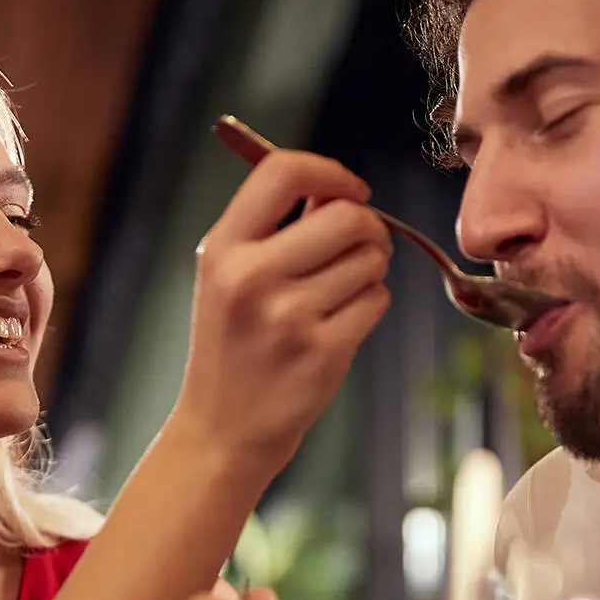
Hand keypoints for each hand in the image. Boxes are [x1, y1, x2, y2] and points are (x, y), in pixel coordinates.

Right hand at [171, 149, 389, 476]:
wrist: (222, 428)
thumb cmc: (233, 343)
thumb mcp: (228, 275)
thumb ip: (275, 226)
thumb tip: (339, 187)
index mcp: (222, 249)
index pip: (284, 171)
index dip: (331, 172)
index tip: (349, 190)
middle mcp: (250, 278)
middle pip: (347, 216)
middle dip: (368, 227)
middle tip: (360, 246)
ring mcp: (288, 318)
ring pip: (371, 259)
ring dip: (369, 270)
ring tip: (339, 292)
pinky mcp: (322, 353)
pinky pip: (377, 300)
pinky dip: (369, 306)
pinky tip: (340, 323)